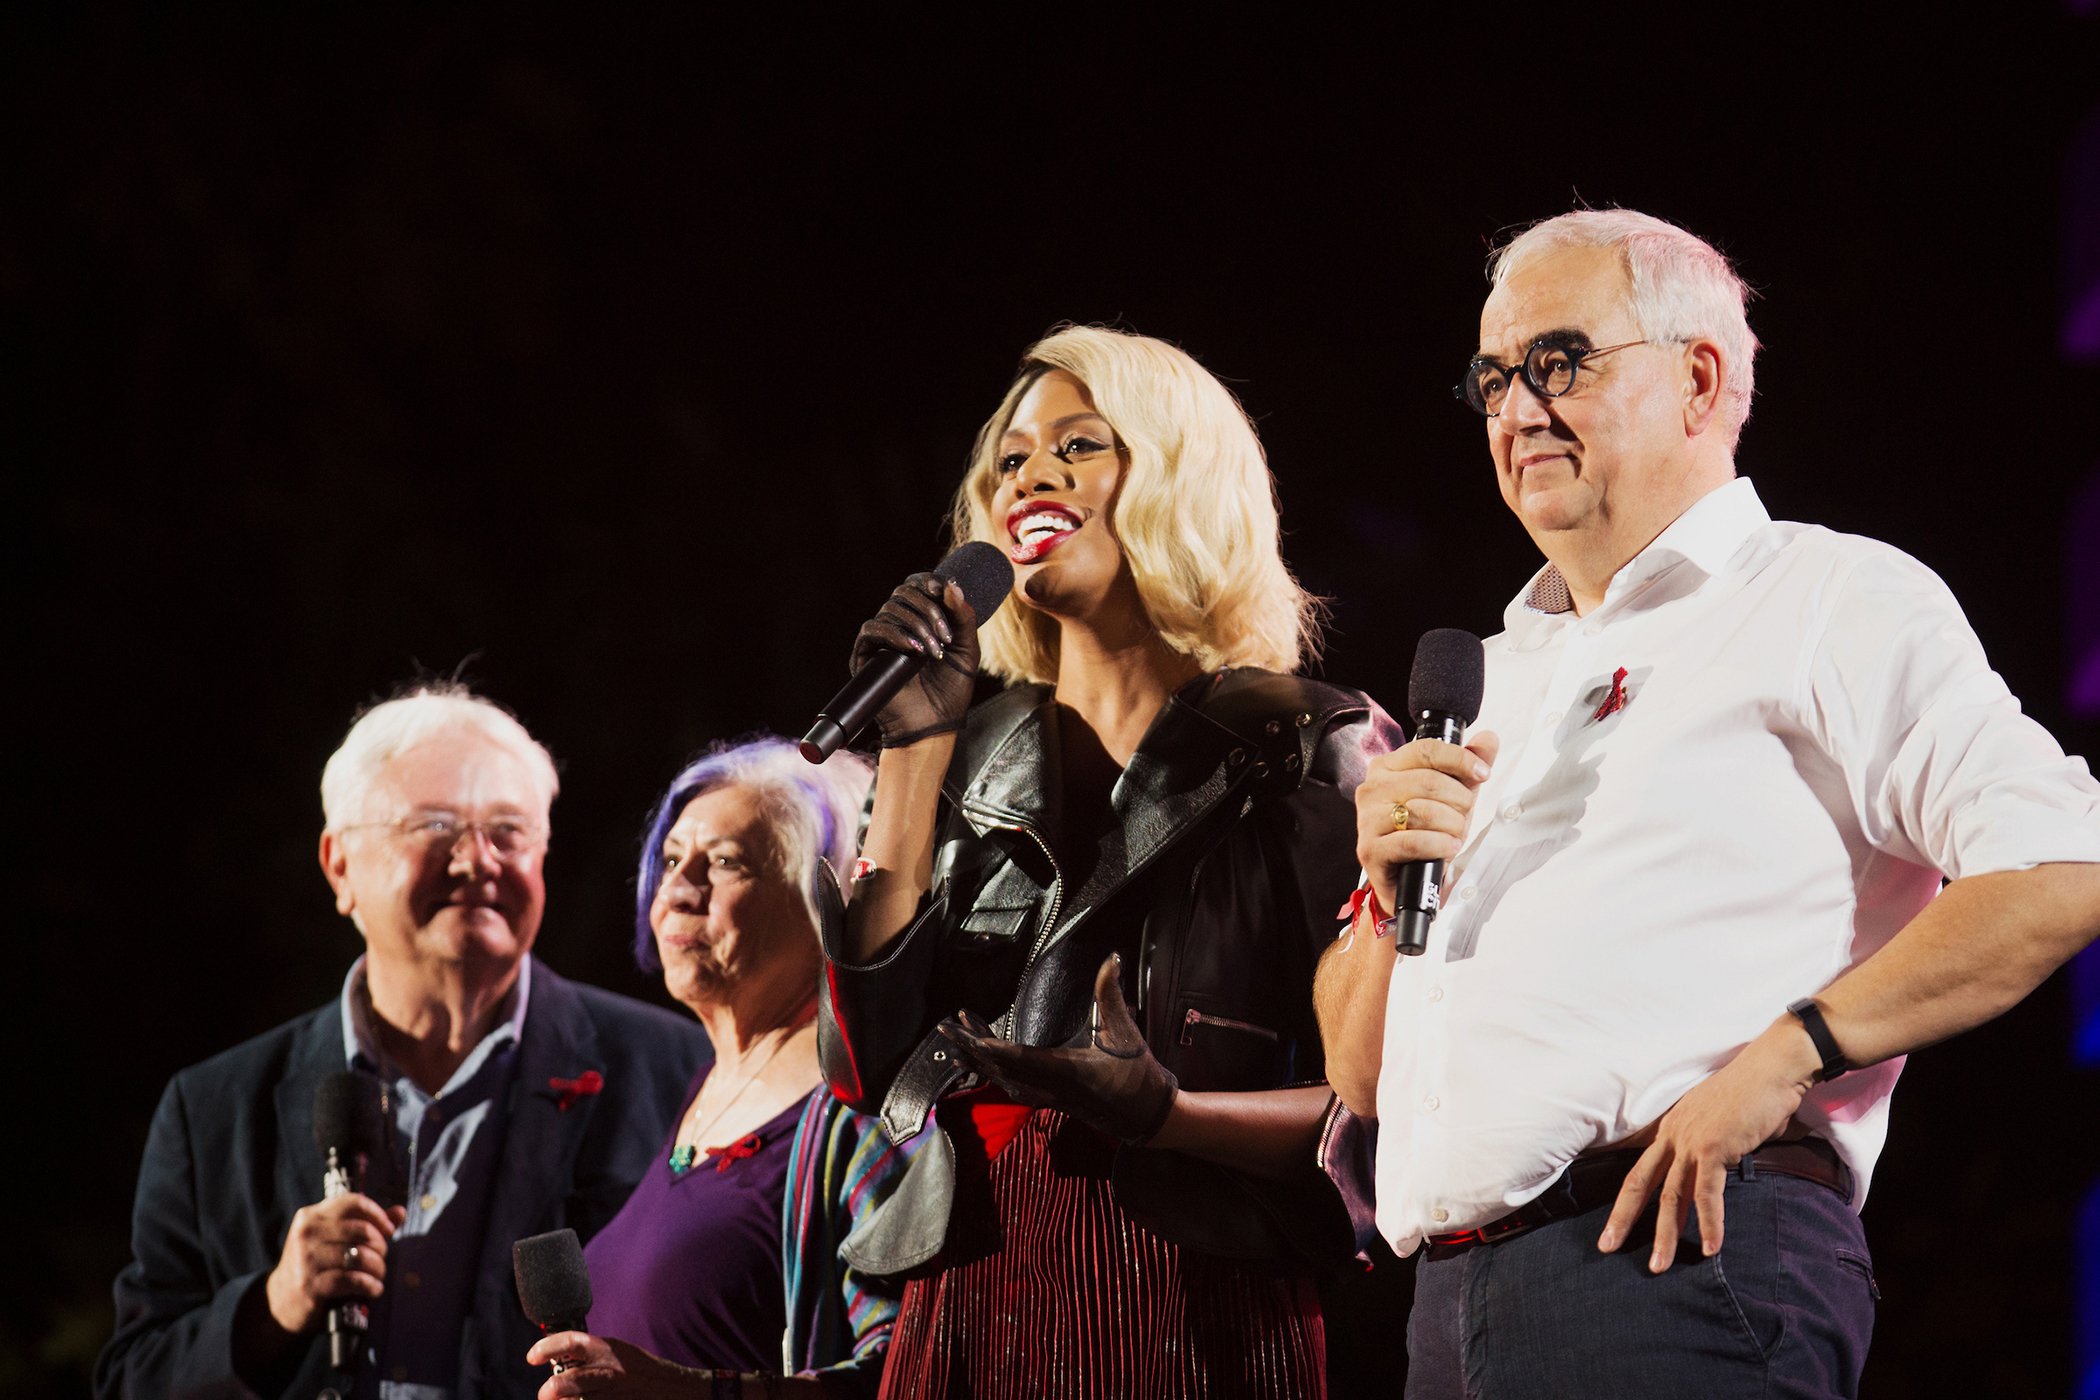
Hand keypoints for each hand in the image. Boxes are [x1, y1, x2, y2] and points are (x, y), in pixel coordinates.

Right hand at [262, 1193, 404, 1334]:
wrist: (281, 1300)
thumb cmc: (315, 1264)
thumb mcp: (333, 1239)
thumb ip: (366, 1224)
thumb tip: (400, 1212)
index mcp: (311, 1215)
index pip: (354, 1202)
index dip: (378, 1215)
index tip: (388, 1230)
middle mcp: (306, 1233)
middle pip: (362, 1230)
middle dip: (380, 1245)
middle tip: (381, 1257)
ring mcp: (306, 1260)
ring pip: (360, 1257)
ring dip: (378, 1268)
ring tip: (379, 1275)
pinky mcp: (310, 1286)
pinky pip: (353, 1281)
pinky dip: (370, 1285)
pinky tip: (374, 1289)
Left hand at [527, 1332, 701, 1398]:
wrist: (669, 1390)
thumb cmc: (638, 1369)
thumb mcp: (617, 1351)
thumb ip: (590, 1354)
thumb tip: (555, 1359)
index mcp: (607, 1349)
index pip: (569, 1343)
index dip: (546, 1347)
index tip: (531, 1357)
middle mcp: (606, 1372)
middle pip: (562, 1383)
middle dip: (547, 1392)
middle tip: (546, 1393)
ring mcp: (610, 1395)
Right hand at [849, 572, 980, 745]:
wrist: (935, 725)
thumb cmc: (951, 691)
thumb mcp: (967, 650)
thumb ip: (963, 617)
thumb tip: (951, 584)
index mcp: (921, 619)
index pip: (916, 585)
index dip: (927, 581)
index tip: (942, 588)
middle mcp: (898, 625)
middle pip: (903, 593)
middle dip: (928, 609)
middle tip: (945, 636)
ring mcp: (881, 640)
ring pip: (889, 609)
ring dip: (916, 626)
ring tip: (933, 652)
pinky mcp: (865, 656)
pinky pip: (871, 629)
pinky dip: (893, 634)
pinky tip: (912, 650)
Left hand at [937, 954, 1177, 1144]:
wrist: (1147, 1115)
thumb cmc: (1138, 1074)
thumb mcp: (1126, 1032)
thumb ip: (1111, 994)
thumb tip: (1111, 957)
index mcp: (1066, 1070)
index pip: (1019, 1057)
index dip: (991, 1046)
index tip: (966, 1033)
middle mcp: (1050, 1087)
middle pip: (1000, 1068)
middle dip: (970, 1047)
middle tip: (944, 1028)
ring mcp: (1048, 1096)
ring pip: (1003, 1080)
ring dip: (978, 1061)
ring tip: (955, 1046)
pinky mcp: (1049, 1099)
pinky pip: (1012, 1088)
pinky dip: (992, 1075)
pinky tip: (982, 1067)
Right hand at [1354, 733, 1498, 911]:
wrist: (1408, 879)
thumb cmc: (1427, 832)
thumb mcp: (1453, 795)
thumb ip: (1468, 766)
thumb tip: (1489, 738)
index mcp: (1387, 767)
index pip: (1426, 750)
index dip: (1460, 759)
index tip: (1483, 773)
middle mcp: (1372, 788)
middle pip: (1428, 781)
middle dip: (1459, 800)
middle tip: (1465, 815)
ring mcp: (1367, 819)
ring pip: (1422, 811)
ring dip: (1451, 826)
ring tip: (1455, 835)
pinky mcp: (1369, 850)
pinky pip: (1411, 841)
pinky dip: (1438, 845)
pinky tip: (1448, 847)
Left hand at [1596, 1018, 1820, 1271]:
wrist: (1773, 1067)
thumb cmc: (1753, 1093)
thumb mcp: (1719, 1120)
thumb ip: (1710, 1145)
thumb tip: (1716, 1168)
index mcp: (1670, 1127)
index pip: (1640, 1168)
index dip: (1625, 1198)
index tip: (1612, 1223)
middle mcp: (1673, 1134)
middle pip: (1639, 1183)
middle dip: (1622, 1219)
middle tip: (1607, 1247)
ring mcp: (1691, 1141)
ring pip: (1670, 1196)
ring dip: (1665, 1236)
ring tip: (1659, 1266)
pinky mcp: (1714, 1147)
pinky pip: (1707, 1193)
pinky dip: (1708, 1223)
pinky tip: (1711, 1248)